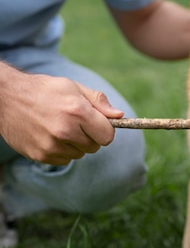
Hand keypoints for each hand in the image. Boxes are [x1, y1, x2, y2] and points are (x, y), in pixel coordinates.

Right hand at [0, 66, 122, 164]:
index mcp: (78, 112)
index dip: (105, 129)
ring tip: (59, 127)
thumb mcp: (73, 87)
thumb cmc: (44, 90)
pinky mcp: (41, 156)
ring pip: (80, 154)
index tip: (98, 124)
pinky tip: (49, 135)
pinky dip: (62, 151)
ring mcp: (52, 146)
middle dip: (90, 136)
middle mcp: (66, 131)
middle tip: (75, 122)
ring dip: (75, 144)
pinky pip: (64, 160)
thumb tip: (120, 116)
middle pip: (95, 147)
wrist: (7, 98)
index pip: (108, 136)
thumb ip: (98, 102)